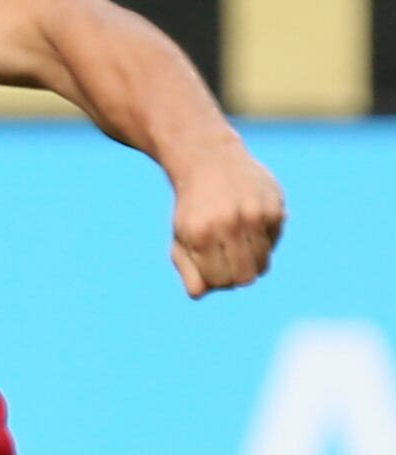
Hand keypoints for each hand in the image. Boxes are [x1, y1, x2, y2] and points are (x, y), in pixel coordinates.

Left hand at [167, 138, 283, 299]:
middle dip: (236, 277)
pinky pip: (274, 243)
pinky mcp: (275, 208)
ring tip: (237, 243)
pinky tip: (250, 225)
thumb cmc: (193, 208)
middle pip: (245, 278)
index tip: (212, 267)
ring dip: (251, 260)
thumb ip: (187, 269)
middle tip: (227, 261)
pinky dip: (264, 241)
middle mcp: (229, 225)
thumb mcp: (180, 237)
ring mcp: (255, 215)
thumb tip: (201, 294)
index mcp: (201, 235)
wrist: (210, 161)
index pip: (219, 281)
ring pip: (263, 264)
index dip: (216, 280)